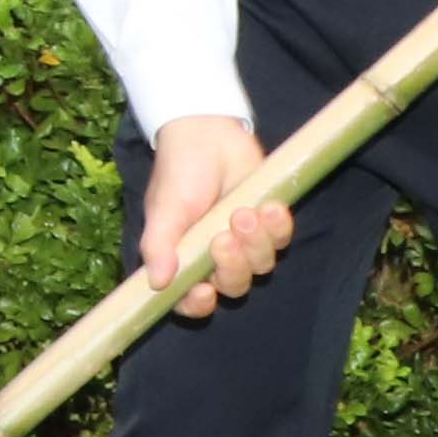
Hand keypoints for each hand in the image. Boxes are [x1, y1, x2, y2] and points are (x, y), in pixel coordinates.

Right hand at [138, 113, 293, 319]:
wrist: (209, 133)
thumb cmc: (179, 171)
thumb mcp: (164, 208)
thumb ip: (158, 244)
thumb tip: (156, 283)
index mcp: (181, 257)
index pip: (188, 298)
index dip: (198, 303)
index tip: (205, 290)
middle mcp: (212, 256)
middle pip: (233, 285)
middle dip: (232, 265)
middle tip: (224, 235)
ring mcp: (243, 242)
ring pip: (261, 266)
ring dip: (256, 243)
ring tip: (245, 211)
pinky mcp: (267, 225)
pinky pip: (281, 242)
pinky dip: (278, 228)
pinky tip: (270, 207)